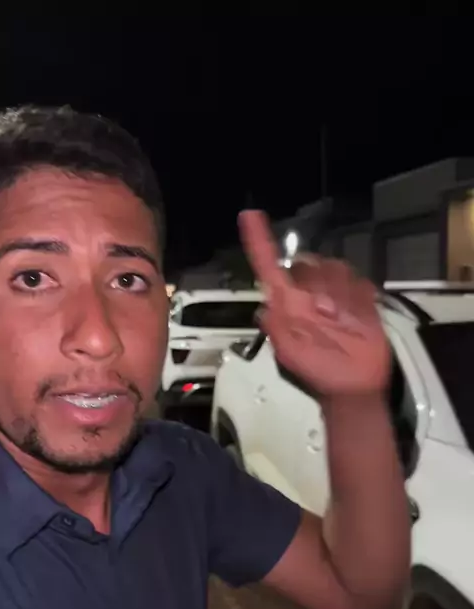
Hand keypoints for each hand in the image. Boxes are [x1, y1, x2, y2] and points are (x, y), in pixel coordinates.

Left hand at [238, 210, 389, 397]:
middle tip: (325, 315)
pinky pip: (360, 281)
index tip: (250, 217)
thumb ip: (276, 328)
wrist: (353, 389)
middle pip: (308, 262)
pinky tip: (357, 320)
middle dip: (317, 283)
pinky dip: (359, 299)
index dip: (258, 241)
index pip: (267, 266)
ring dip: (340, 294)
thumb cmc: (316, 374)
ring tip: (341, 322)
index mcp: (286, 304)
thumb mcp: (288, 354)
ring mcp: (335, 295)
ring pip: (335, 267)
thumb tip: (266, 304)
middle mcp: (307, 295)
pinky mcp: (359, 299)